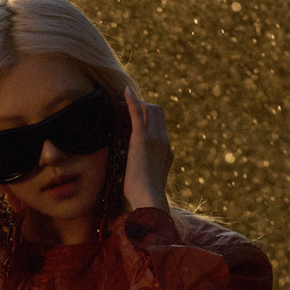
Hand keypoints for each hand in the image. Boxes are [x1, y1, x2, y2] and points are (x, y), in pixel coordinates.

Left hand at [123, 87, 172, 211]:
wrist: (149, 197)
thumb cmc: (145, 195)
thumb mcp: (150, 181)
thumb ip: (148, 173)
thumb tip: (141, 175)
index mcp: (167, 150)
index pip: (160, 124)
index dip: (148, 116)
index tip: (135, 115)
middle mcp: (164, 140)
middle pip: (157, 112)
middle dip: (143, 105)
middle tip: (126, 105)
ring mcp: (155, 137)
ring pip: (150, 109)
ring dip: (136, 103)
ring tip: (122, 101)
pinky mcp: (142, 138)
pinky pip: (137, 113)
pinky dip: (131, 101)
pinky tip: (125, 93)